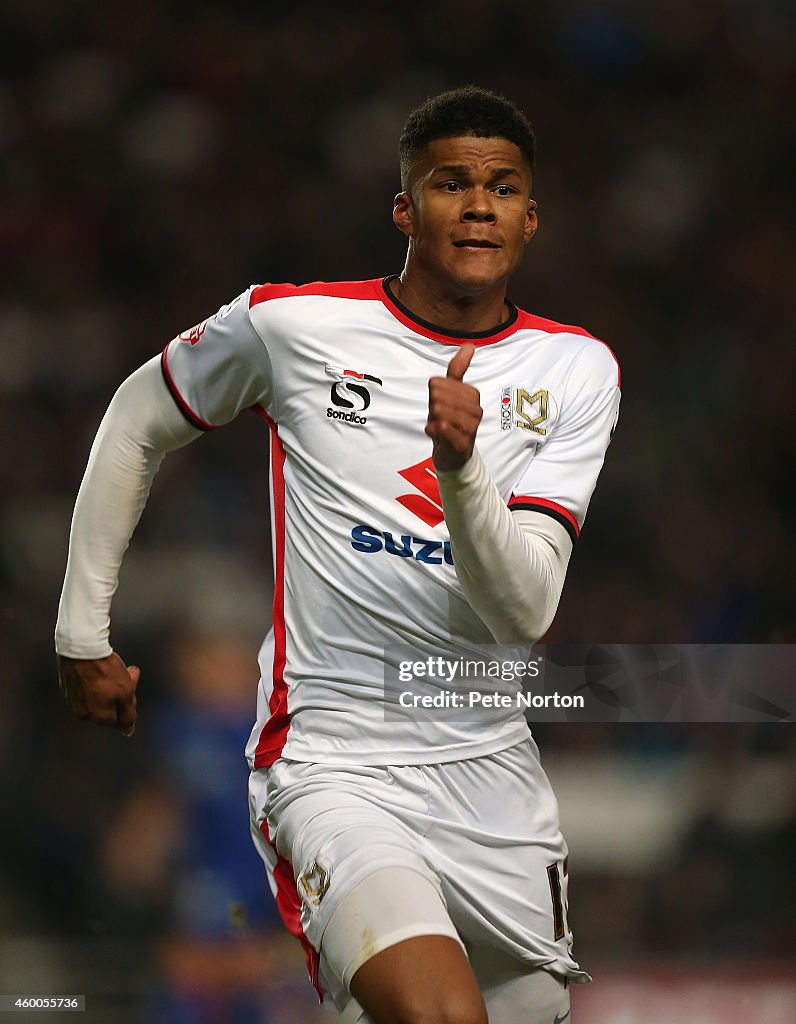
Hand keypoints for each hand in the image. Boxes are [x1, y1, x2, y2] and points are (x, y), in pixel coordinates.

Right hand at [57, 652, 139, 735]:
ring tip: (116, 668)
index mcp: (99, 717)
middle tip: (129, 674)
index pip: (121, 719)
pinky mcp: (68, 688)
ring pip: (99, 697)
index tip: (132, 685)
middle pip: (110, 707)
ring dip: (110, 686)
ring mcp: (73, 701)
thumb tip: (128, 732)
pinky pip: (87, 689)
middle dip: (122, 692)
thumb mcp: (125, 693)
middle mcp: (84, 714)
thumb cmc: (105, 671)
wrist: (81, 649)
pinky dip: (96, 681)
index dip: (130, 701)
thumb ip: (128, 714)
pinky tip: (101, 668)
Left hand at [425, 343, 482, 470]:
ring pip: (439, 411)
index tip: (442, 404)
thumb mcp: (451, 393)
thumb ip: (459, 369)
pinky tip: (437, 433)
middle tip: (439, 418)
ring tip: (440, 426)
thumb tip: (469, 345)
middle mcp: (475, 410)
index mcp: (472, 395)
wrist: (454, 454)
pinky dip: (432, 430)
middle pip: (438, 396)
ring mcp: (471, 427)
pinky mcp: (462, 442)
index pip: (439, 383)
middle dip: (432, 408)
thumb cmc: (451, 422)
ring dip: (432, 420)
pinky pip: (441, 427)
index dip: (434, 394)